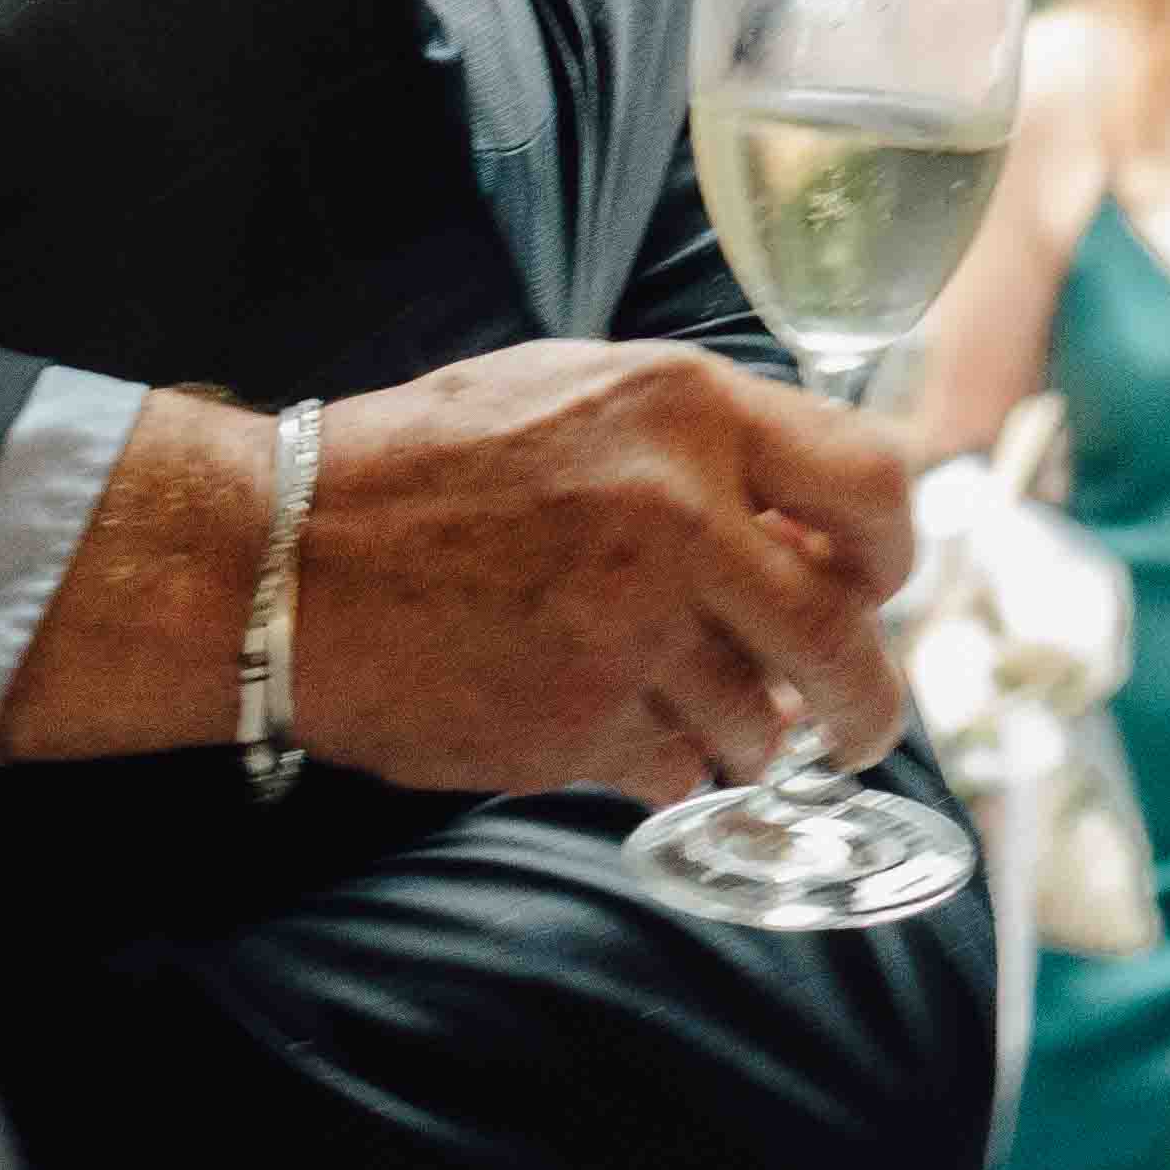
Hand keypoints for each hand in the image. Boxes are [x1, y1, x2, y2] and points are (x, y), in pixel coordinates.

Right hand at [294, 342, 920, 804]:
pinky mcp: (579, 724)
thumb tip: (815, 533)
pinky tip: (602, 726)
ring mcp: (630, 628)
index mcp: (686, 409)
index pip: (876, 485)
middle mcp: (677, 515)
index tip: (871, 589)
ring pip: (760, 726)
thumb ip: (701, 448)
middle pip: (844, 642)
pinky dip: (659, 766)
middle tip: (849, 722)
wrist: (278, 553)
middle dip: (861, 703)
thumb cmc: (423, 469)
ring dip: (739, 736)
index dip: (891, 553)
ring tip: (681, 709)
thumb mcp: (577, 397)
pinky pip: (676, 773)